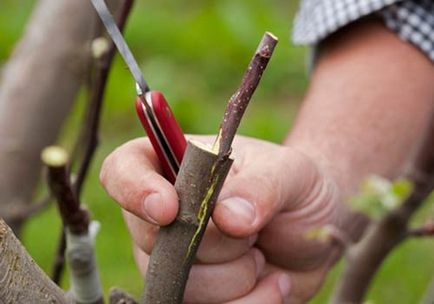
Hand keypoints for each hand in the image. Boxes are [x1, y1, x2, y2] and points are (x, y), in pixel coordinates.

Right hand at [100, 135, 341, 302]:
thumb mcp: (289, 172)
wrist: (314, 227)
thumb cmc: (294, 187)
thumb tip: (227, 217)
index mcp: (176, 166)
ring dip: (238, 275)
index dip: (133, 189)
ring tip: (263, 252)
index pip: (123, 170)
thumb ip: (260, 187)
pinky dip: (250, 302)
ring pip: (183, 284)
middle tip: (254, 228)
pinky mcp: (197, 295)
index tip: (169, 209)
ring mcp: (176, 260)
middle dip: (214, 242)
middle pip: (153, 239)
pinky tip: (272, 281)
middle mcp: (166, 216)